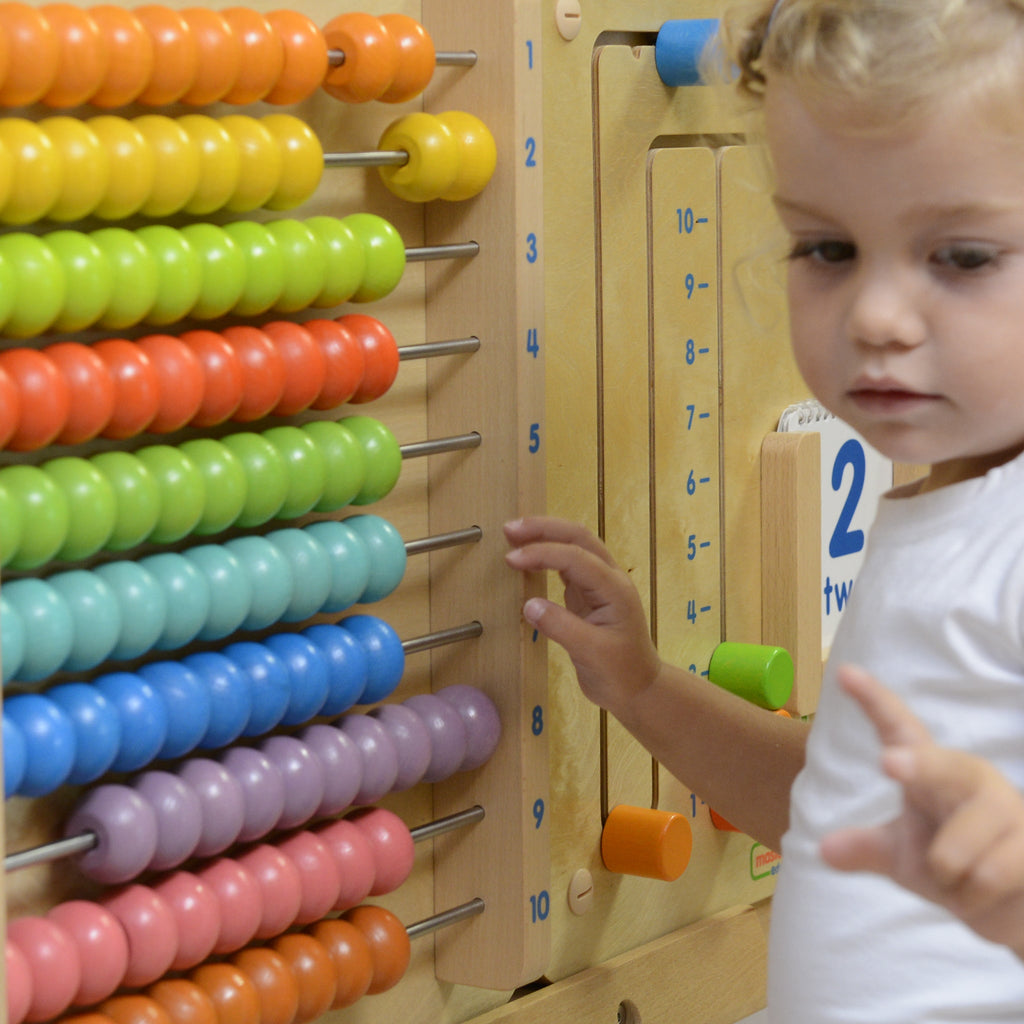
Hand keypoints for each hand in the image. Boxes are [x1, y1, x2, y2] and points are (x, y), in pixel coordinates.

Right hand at [503, 516, 660, 714]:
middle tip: (509, 529)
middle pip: (578, 537)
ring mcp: (599, 584)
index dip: (542, 553)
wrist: (638, 689)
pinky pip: (569, 564)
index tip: (511, 559)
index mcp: (614, 588)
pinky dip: (547, 555)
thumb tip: (528, 605)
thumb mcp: (591, 653)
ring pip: (575, 545)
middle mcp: (609, 578)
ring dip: (546, 536)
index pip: (576, 557)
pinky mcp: (588, 595)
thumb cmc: (620, 673)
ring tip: (514, 534)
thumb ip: (561, 626)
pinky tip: (528, 557)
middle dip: (544, 528)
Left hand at [822, 664, 1023, 957]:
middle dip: (918, 765)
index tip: (844, 673)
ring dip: (947, 881)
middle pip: (941, 767)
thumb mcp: (905, 860)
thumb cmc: (955, 869)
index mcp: (933, 771)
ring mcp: (1007, 808)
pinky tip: (984, 894)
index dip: (875, 700)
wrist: (1013, 905)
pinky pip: (985, 877)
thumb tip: (824, 849)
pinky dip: (969, 900)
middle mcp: (970, 778)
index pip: (900, 728)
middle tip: (889, 762)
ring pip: (952, 854)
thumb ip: (867, 849)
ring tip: (960, 880)